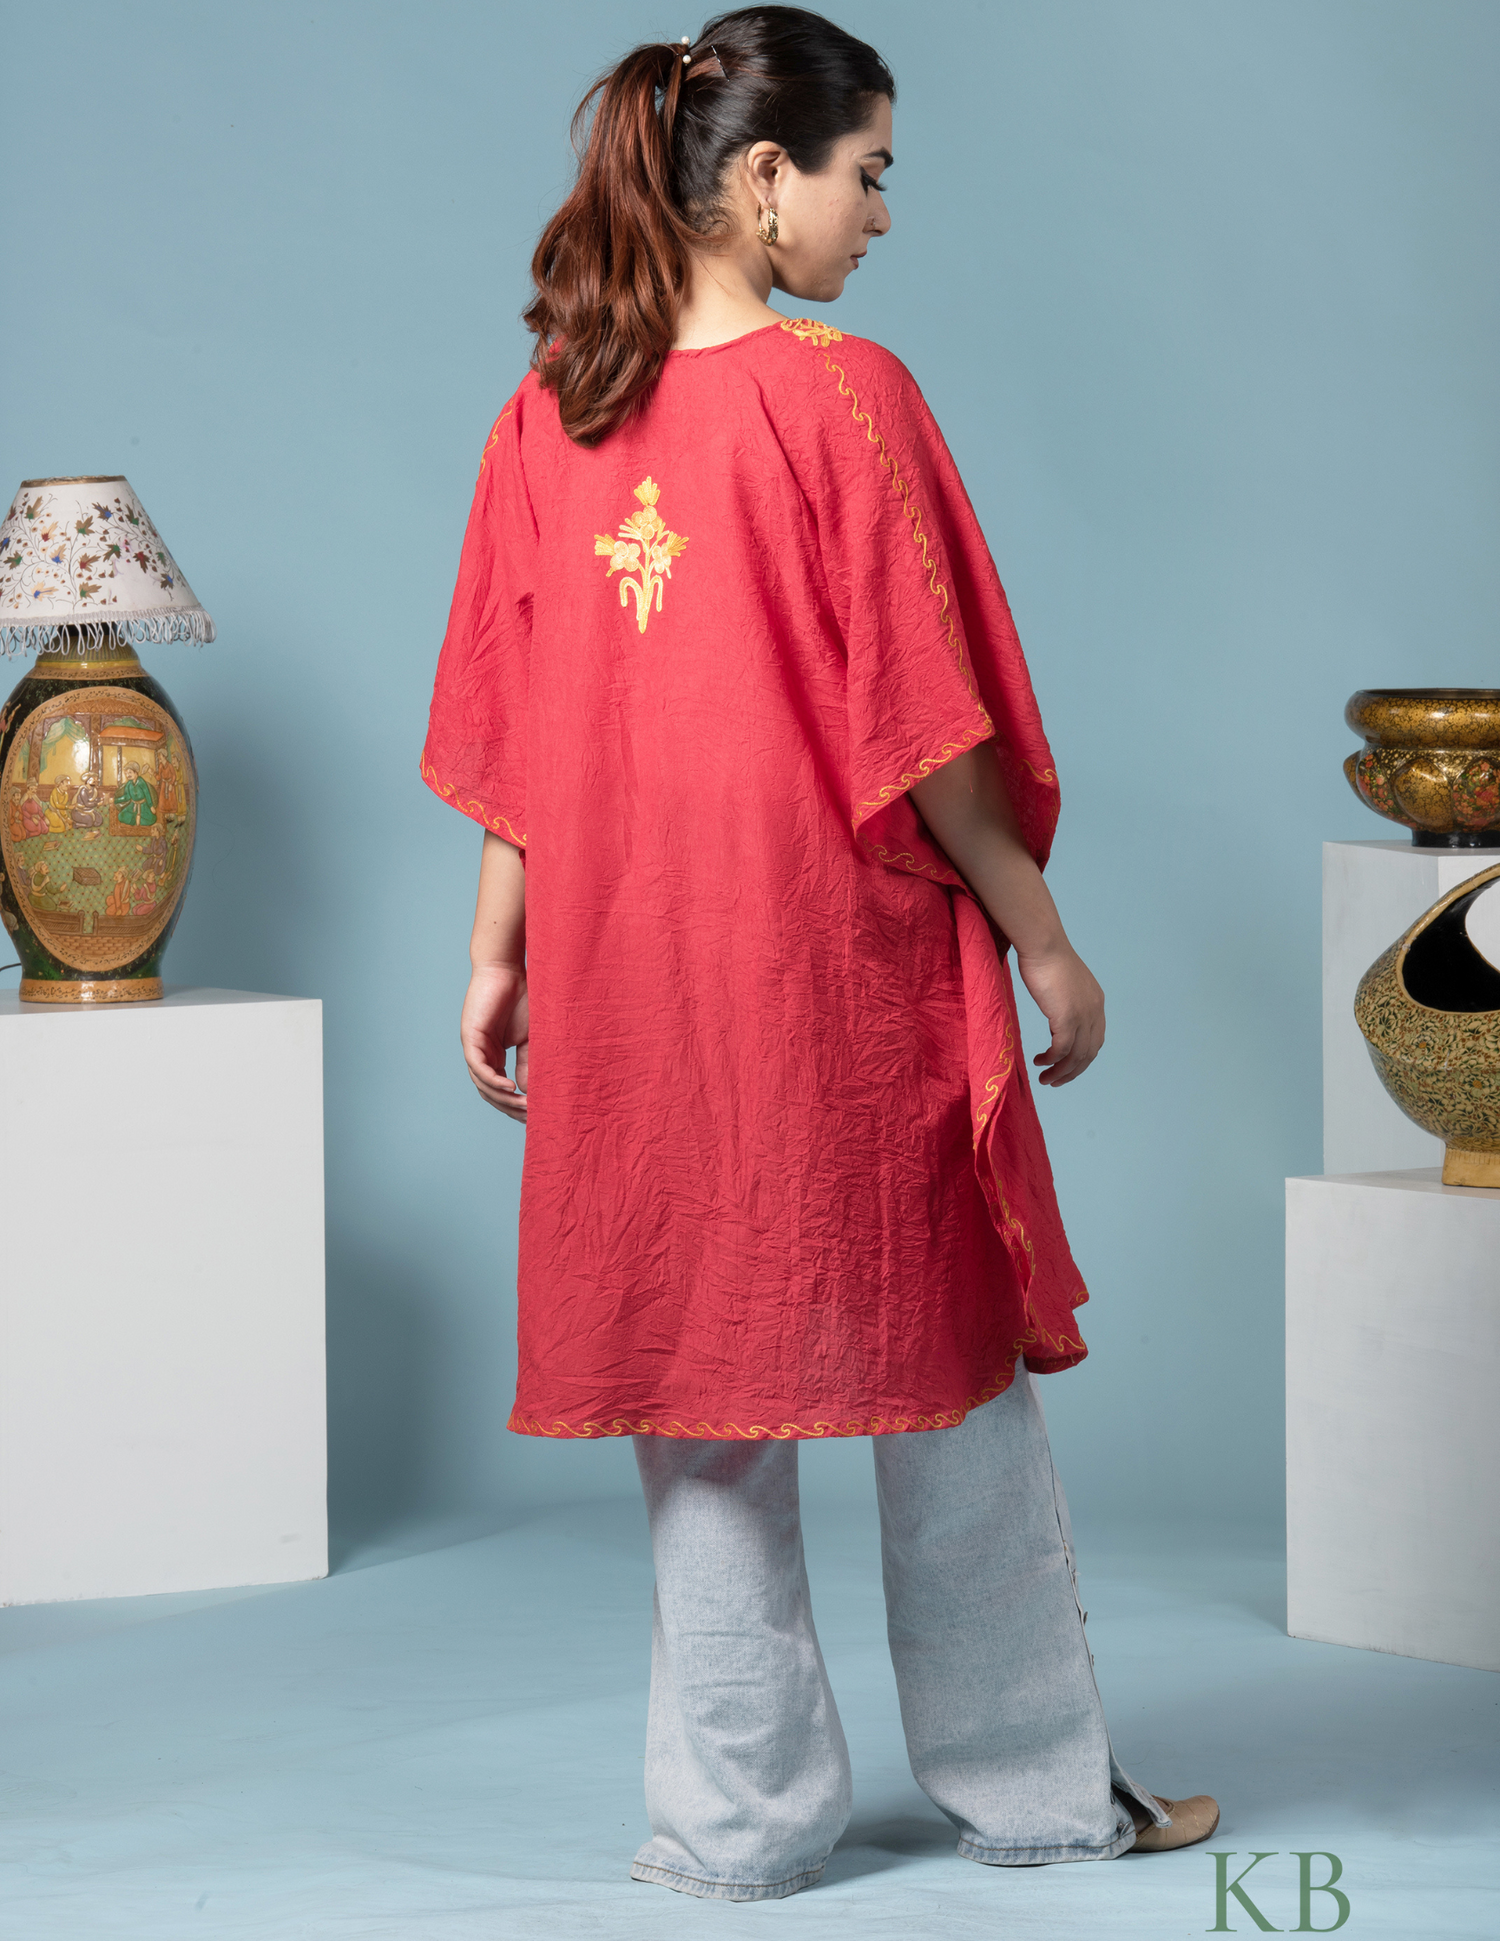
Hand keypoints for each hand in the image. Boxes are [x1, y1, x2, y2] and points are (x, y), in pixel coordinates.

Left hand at [460, 962, 527, 1120]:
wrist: (508, 969)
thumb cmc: (522, 998)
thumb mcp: (530, 1038)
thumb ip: (528, 1063)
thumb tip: (528, 1091)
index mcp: (493, 1055)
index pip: (500, 1088)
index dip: (514, 1104)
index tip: (534, 1115)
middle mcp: (481, 1054)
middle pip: (490, 1092)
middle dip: (510, 1107)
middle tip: (530, 1117)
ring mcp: (474, 1047)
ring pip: (483, 1083)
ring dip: (502, 1098)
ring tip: (523, 1106)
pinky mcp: (470, 1037)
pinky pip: (479, 1067)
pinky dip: (493, 1080)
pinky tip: (509, 1088)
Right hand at [1016, 943, 1104, 1086]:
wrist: (1043, 945)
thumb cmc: (1046, 957)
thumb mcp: (1063, 982)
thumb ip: (1065, 1000)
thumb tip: (1055, 1012)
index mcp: (1096, 1002)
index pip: (1095, 1040)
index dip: (1082, 1057)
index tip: (1066, 1065)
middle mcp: (1094, 1011)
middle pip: (1088, 1053)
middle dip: (1073, 1071)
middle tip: (1055, 1080)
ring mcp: (1082, 1015)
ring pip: (1076, 1056)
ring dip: (1061, 1071)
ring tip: (1045, 1079)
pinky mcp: (1067, 1018)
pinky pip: (1061, 1049)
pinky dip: (1052, 1060)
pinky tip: (1041, 1061)